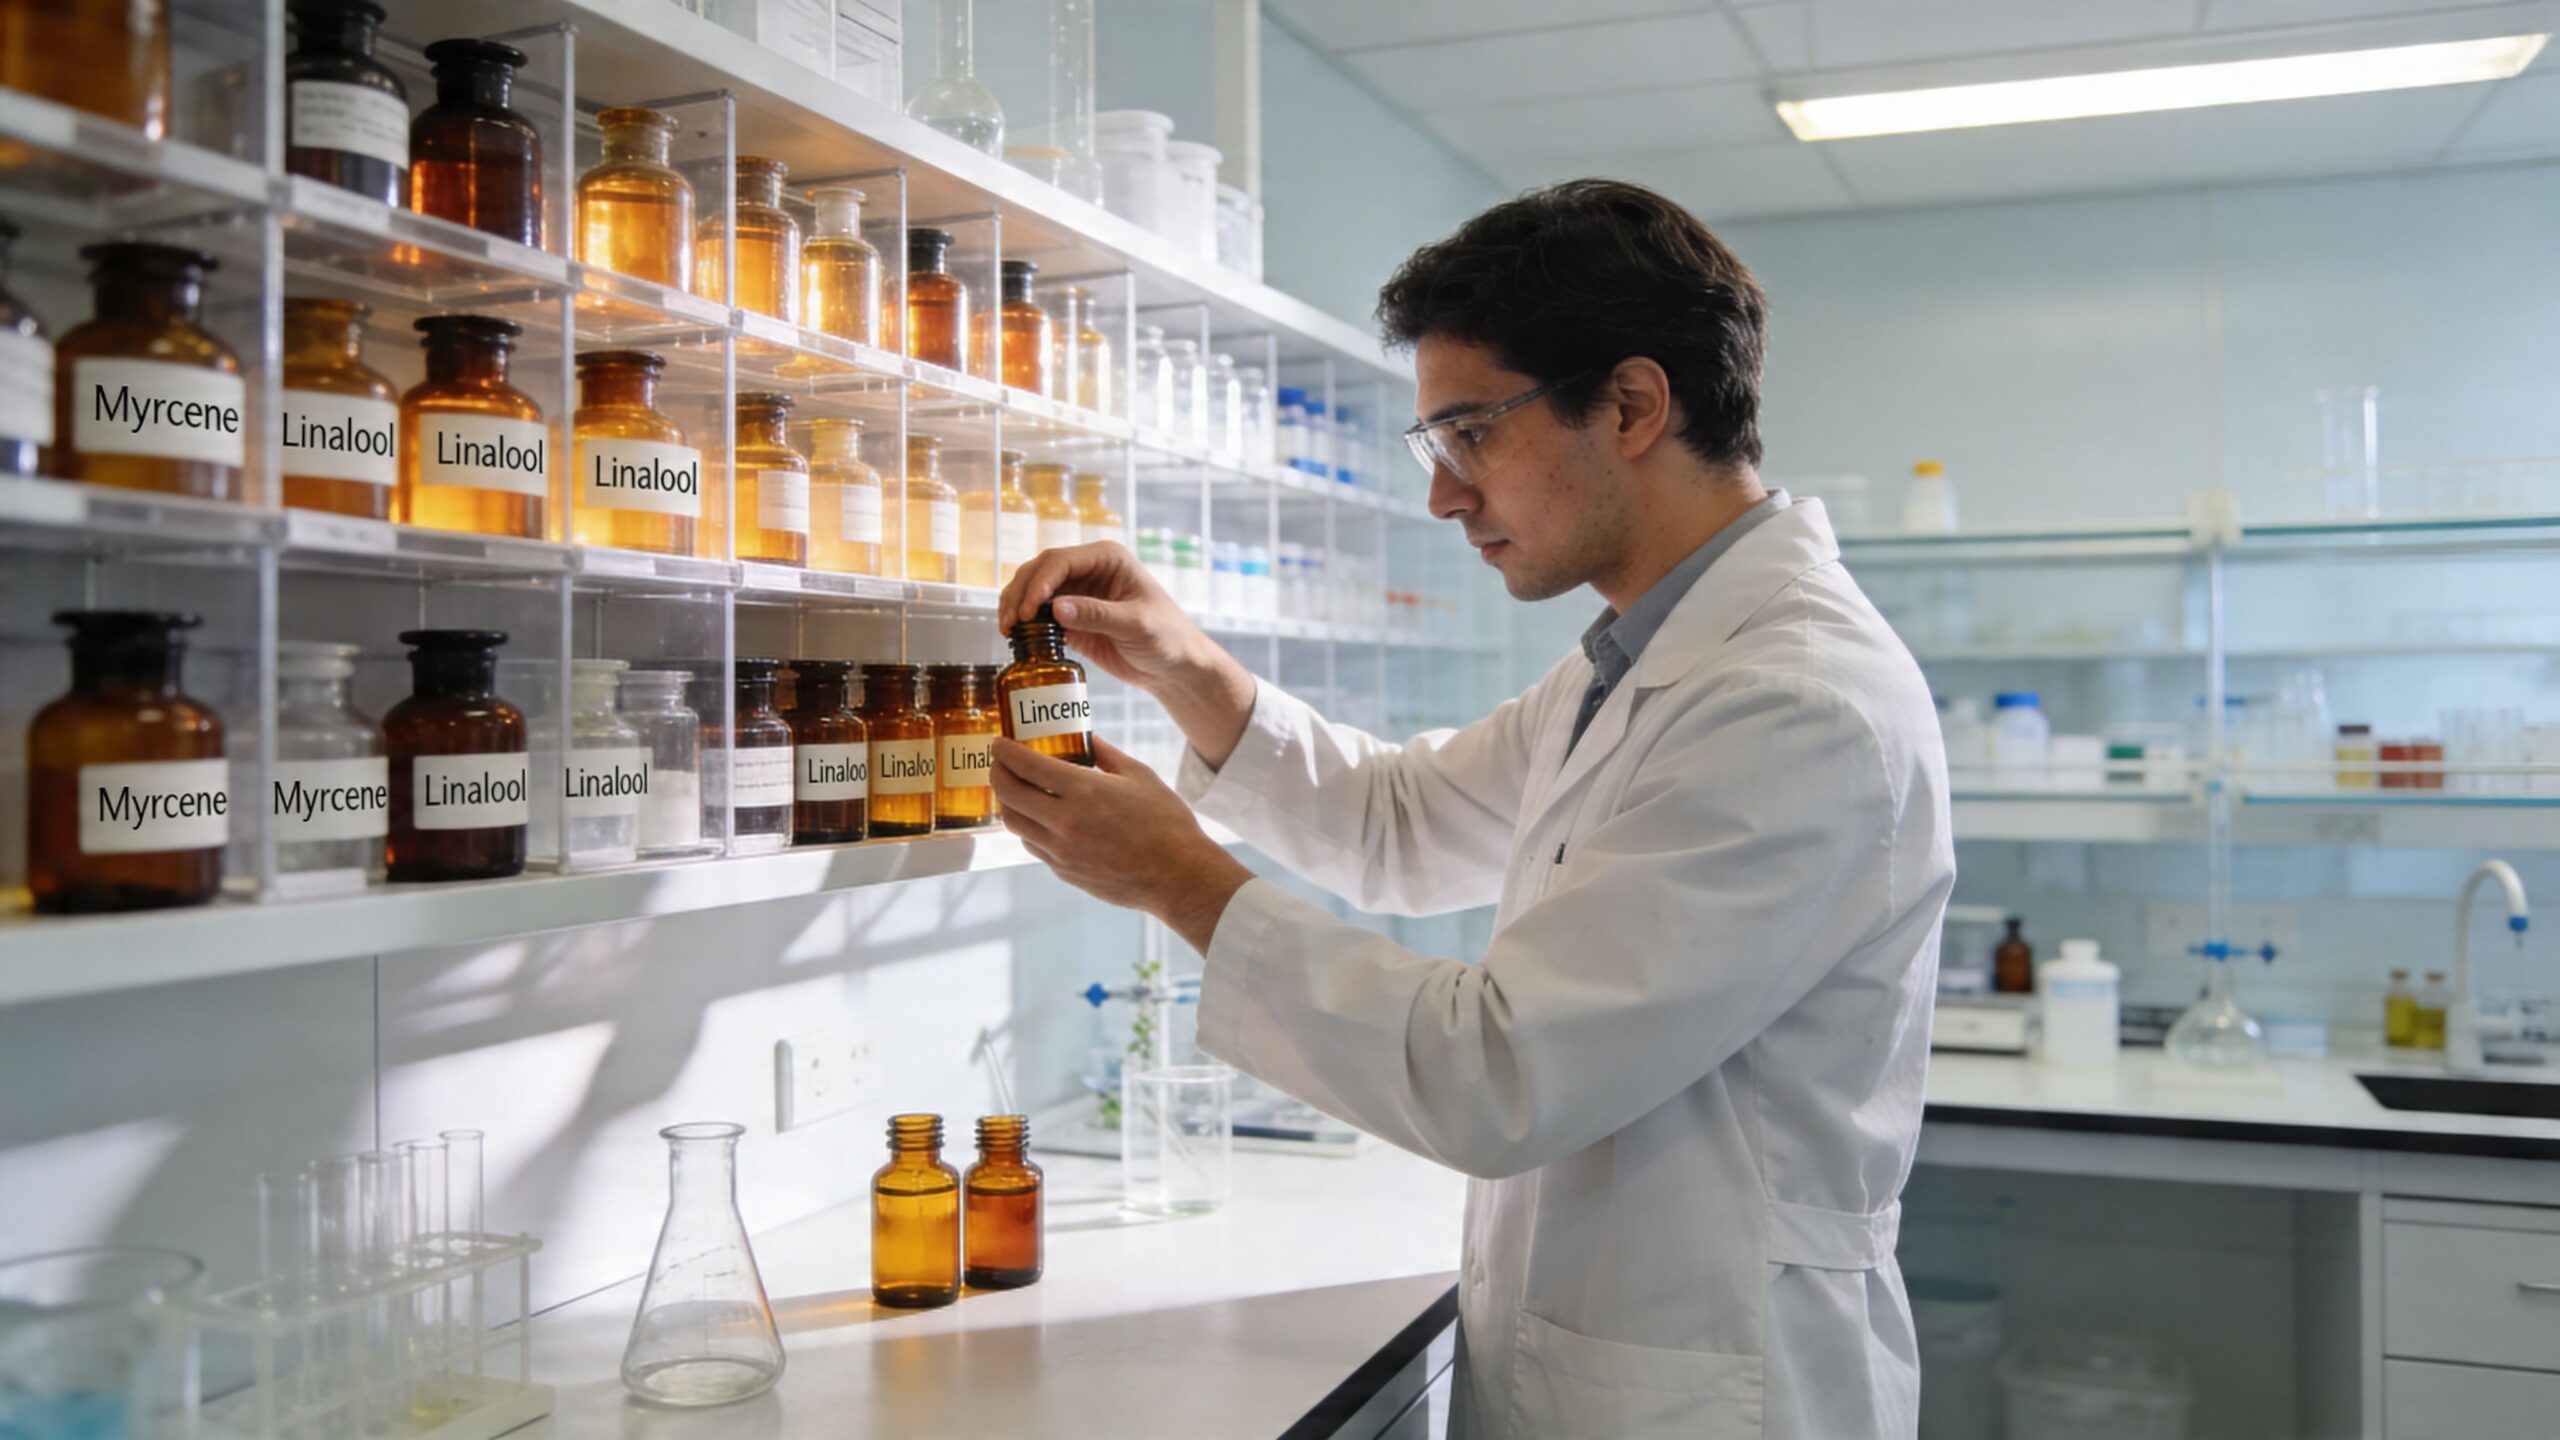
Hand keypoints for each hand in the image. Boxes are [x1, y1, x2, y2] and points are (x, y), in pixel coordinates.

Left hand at [990, 734, 1253, 953]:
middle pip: (1008, 796)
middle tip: (999, 763)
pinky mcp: (1064, 872)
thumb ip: (1105, 754)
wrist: (1178, 877)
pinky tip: (1041, 818)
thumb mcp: (1139, 776)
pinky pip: (1033, 845)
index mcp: (1084, 792)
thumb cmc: (1166, 823)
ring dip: (1009, 803)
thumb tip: (1085, 737)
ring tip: (1017, 790)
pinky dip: (1029, 827)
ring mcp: (1061, 852)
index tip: (999, 743)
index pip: (1026, 765)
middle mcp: (1065, 823)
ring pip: (1015, 824)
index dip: (1005, 751)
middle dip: (997, 774)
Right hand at [1000, 541, 1257, 769]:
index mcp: (1107, 558)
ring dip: (1016, 605)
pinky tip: (1016, 637)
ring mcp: (1078, 593)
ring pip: (1034, 590)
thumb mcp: (1136, 625)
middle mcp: (1089, 569)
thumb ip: (1097, 615)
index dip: (1039, 583)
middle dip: (1021, 593)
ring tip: (1007, 629)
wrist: (1175, 667)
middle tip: (1010, 622)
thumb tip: (1056, 609)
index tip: (1026, 610)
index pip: (1061, 560)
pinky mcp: (1072, 617)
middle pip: (1041, 571)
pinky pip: (1039, 614)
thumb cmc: (1167, 638)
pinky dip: (1024, 623)